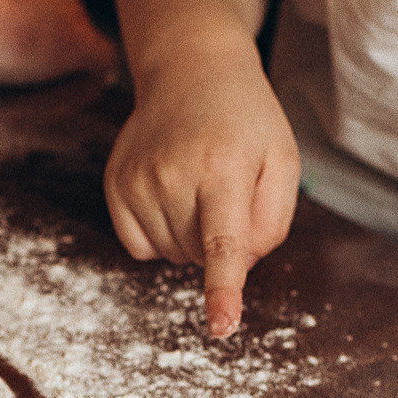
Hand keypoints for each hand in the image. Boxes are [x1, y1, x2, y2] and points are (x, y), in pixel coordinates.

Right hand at [103, 46, 299, 337]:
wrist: (189, 70)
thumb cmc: (246, 121)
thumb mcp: (282, 161)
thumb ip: (272, 223)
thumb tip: (236, 266)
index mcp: (224, 167)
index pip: (224, 241)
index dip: (223, 288)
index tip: (221, 326)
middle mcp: (173, 174)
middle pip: (200, 254)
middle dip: (221, 240)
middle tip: (226, 188)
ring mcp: (137, 181)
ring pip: (171, 254)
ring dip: (191, 237)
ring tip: (198, 184)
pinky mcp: (115, 187)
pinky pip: (140, 247)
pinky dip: (161, 235)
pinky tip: (171, 196)